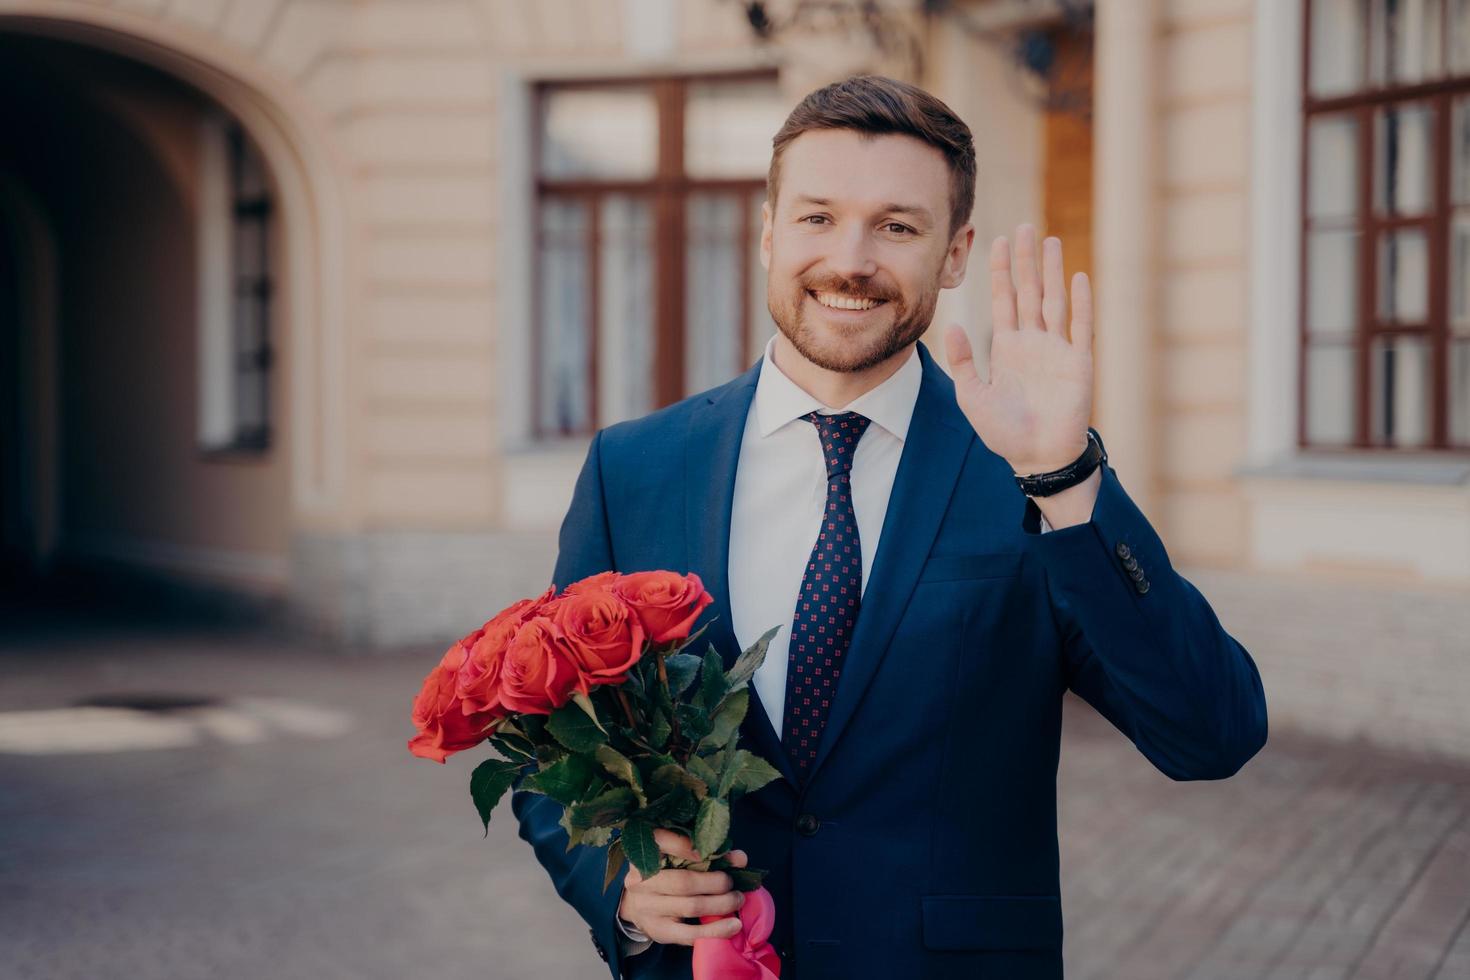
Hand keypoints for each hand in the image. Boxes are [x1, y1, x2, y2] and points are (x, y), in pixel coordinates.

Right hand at [617, 829, 747, 945]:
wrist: (637, 903)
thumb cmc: (664, 873)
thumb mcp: (677, 857)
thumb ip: (707, 853)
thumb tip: (740, 858)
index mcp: (644, 854)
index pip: (662, 843)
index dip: (687, 847)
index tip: (713, 851)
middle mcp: (640, 881)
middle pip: (684, 882)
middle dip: (716, 882)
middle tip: (733, 883)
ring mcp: (648, 908)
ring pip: (691, 907)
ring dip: (721, 904)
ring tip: (737, 899)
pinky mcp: (658, 930)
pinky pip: (690, 933)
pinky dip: (715, 930)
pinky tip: (733, 925)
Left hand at [944, 223, 1093, 475]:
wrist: (1036, 458)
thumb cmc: (1004, 431)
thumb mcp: (972, 395)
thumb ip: (963, 360)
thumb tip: (952, 324)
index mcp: (1007, 347)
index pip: (1003, 300)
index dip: (1001, 271)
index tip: (997, 241)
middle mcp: (1033, 342)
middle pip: (1029, 291)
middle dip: (1026, 260)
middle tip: (1024, 227)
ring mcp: (1057, 350)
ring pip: (1054, 300)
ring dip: (1052, 271)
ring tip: (1049, 241)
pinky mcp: (1078, 363)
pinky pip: (1080, 327)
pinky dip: (1081, 302)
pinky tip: (1078, 277)